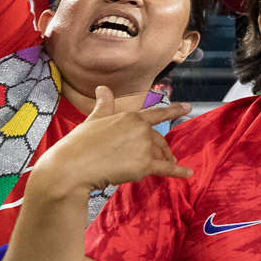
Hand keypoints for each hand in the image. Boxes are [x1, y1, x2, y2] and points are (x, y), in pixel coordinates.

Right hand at [28, 87, 191, 198]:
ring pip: (160, 154)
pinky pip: (166, 168)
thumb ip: (104, 105)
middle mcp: (141, 130)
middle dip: (162, 147)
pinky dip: (179, 171)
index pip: (156, 113)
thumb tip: (102, 88)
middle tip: (166, 155)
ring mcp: (144, 147)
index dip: (174, 110)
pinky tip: (188, 172)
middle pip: (158, 139)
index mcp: (130, 117)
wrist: (72, 166)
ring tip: (169, 164)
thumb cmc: (79, 143)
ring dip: (165, 159)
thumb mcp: (93, 120)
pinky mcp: (144, 165)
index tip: (188, 107)